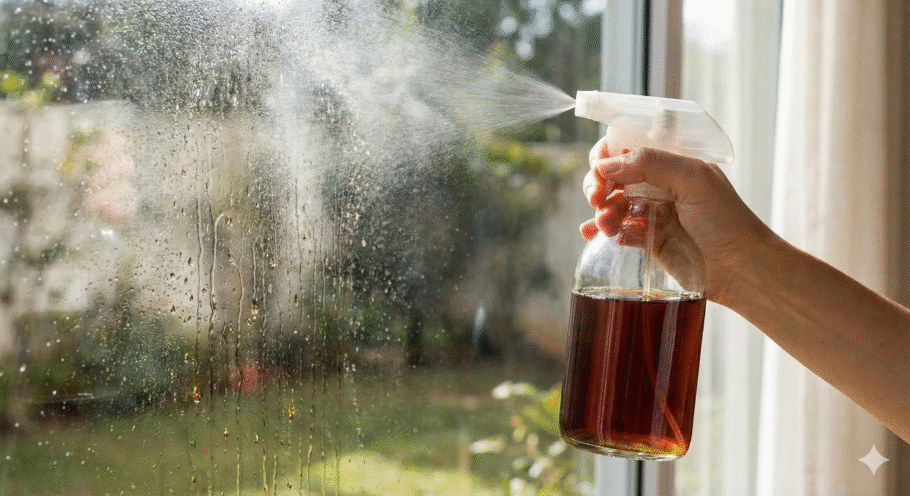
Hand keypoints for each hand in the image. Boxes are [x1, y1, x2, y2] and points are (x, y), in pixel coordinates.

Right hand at [580, 138, 775, 304]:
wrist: (741, 269)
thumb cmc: (727, 220)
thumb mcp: (693, 180)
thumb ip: (651, 164)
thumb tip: (606, 164)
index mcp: (672, 163)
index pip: (629, 147)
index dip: (608, 155)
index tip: (600, 170)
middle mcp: (660, 185)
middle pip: (614, 175)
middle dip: (598, 183)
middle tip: (596, 197)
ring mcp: (652, 213)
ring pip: (612, 204)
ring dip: (600, 210)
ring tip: (604, 223)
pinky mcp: (647, 240)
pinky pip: (616, 230)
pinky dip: (599, 231)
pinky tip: (593, 234)